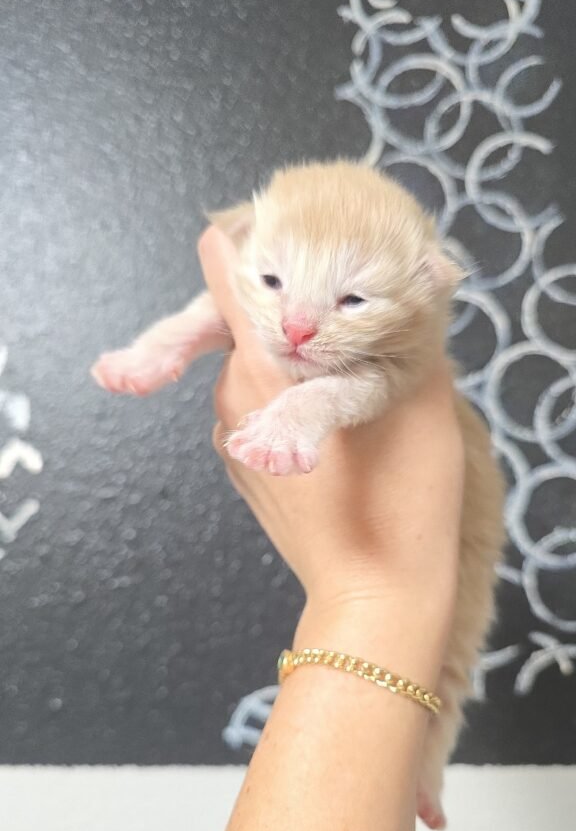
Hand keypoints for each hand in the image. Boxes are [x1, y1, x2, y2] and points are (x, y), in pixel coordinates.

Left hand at [199, 227, 464, 666]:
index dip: (247, 246)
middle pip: (245, 326)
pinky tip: (332, 437)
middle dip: (292, 320)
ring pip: (253, 372)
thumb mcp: (417, 395)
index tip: (276, 236)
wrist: (374, 594)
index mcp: (264, 367)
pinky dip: (285, 407)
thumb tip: (417, 280)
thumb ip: (402, 326)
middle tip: (351, 337)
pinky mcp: (239, 466)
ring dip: (292, 369)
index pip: (223, 275)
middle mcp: (231, 396)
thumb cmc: (398, 496)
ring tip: (348, 396)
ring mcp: (227, 437)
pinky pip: (255, 413)